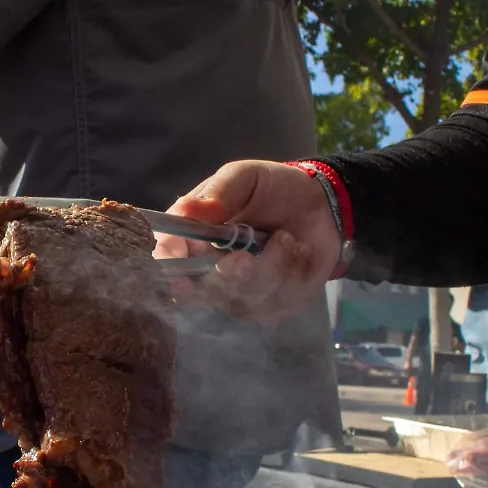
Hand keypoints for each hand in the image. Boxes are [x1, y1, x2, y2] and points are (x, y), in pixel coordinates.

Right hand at [160, 160, 341, 325]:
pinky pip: (274, 306)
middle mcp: (206, 273)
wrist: (321, 206)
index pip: (165, 261)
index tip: (177, 271)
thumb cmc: (273, 189)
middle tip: (245, 258)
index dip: (167, 269)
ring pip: (243, 300)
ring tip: (287, 237)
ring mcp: (237, 295)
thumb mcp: (245, 178)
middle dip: (224, 278)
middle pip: (200, 293)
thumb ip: (218, 193)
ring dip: (272, 268)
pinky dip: (292, 275)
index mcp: (190, 239)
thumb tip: (186, 209)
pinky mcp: (268, 309)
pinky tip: (299, 253)